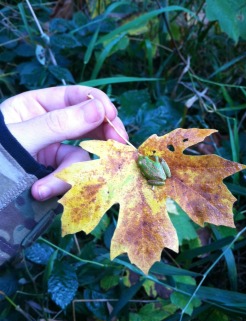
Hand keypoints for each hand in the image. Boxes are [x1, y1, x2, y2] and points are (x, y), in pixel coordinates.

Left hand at [0, 85, 127, 200]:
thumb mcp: (20, 137)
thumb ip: (59, 123)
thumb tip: (100, 108)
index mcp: (36, 106)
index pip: (74, 96)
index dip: (97, 103)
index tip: (112, 116)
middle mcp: (48, 127)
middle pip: (87, 124)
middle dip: (101, 136)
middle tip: (119, 145)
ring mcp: (51, 152)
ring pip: (80, 155)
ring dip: (69, 172)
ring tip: (44, 188)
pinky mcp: (52, 175)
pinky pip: (70, 176)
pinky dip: (59, 185)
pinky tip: (39, 193)